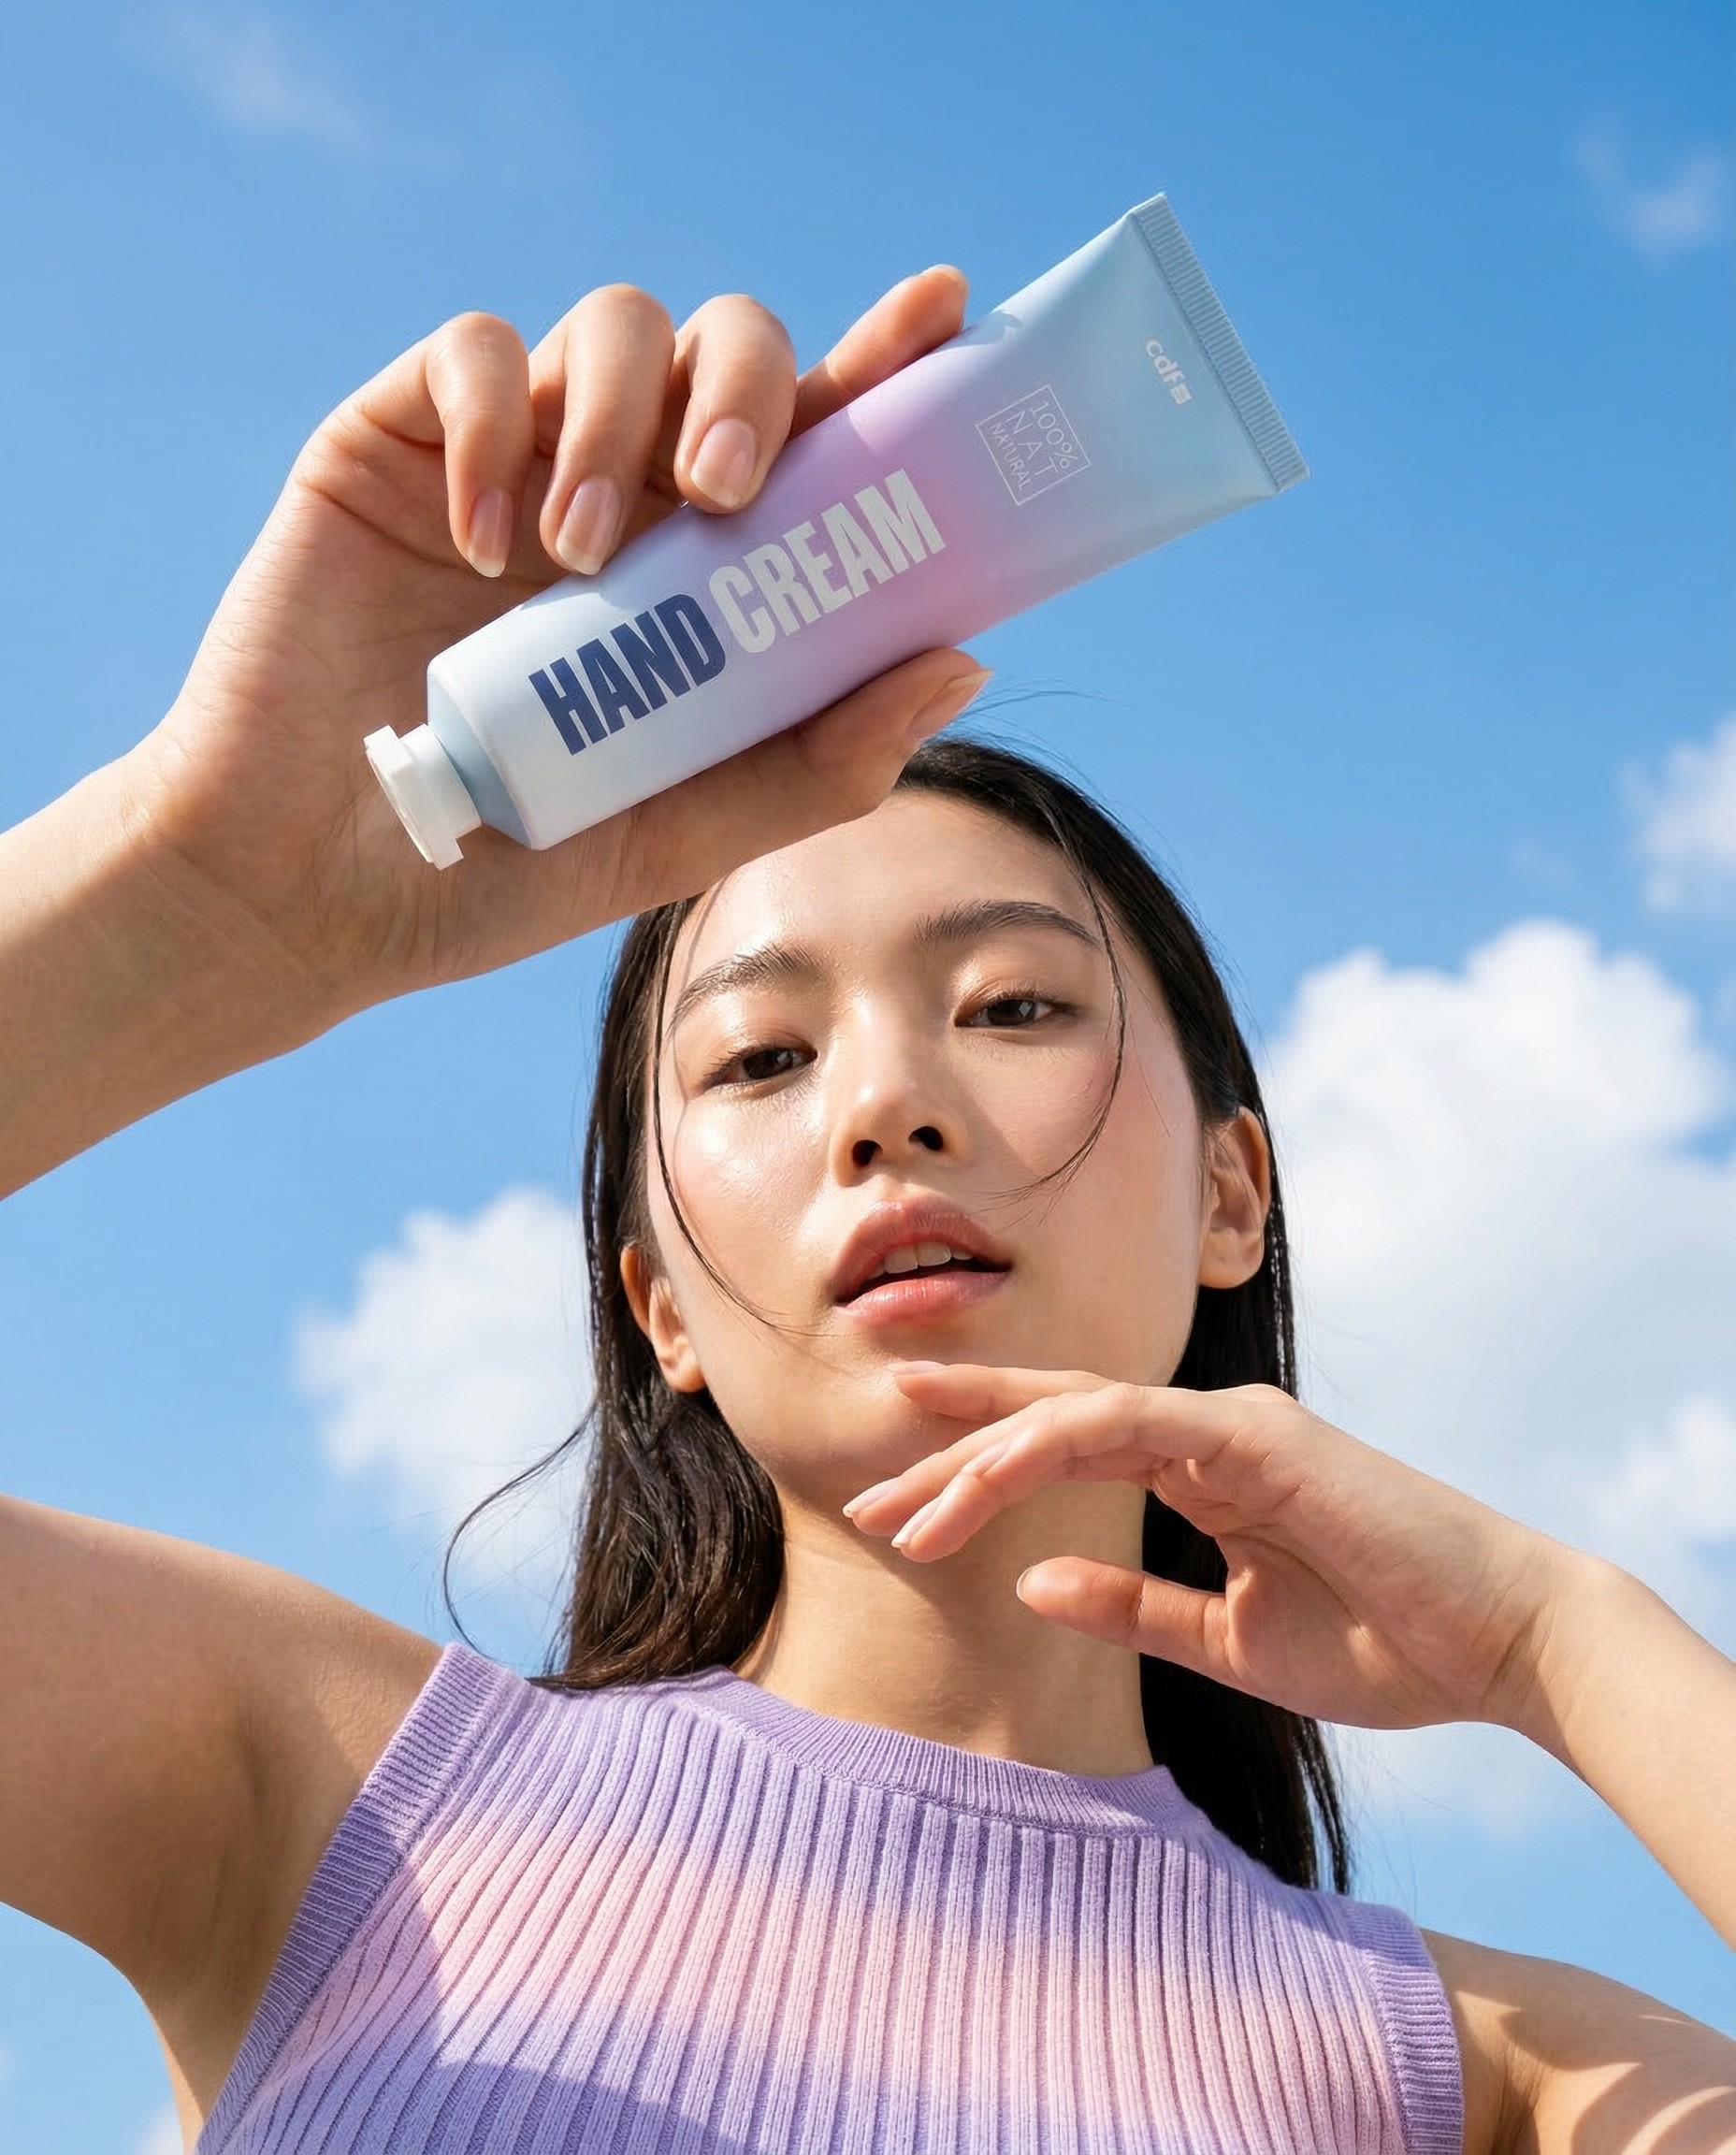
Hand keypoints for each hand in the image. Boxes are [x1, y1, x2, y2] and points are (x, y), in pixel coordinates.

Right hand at [125, 269, 985, 1030]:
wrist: (312, 892)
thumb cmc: (501, 869)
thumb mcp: (682, 832)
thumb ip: (818, 761)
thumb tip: (962, 662)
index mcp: (706, 577)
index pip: (815, 442)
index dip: (883, 367)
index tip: (942, 312)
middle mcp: (626, 499)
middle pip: (728, 350)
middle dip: (751, 388)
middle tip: (727, 491)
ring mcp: (515, 461)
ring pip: (612, 327)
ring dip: (618, 418)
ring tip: (580, 553)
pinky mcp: (396, 445)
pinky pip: (465, 352)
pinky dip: (491, 424)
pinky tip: (483, 541)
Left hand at [845, 1363, 1585, 1737]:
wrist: (1501, 1648)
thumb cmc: (1385, 1643)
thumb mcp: (1226, 1640)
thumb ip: (1130, 1605)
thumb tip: (1028, 1579)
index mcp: (1200, 1469)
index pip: (1065, 1450)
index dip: (976, 1470)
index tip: (897, 1511)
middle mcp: (1204, 1430)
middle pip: (1047, 1418)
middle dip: (949, 1453)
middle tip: (865, 1501)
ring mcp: (1229, 1422)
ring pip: (1070, 1411)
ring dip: (977, 1459)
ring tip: (902, 1512)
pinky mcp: (1254, 1433)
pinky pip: (1126, 1421)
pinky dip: (1047, 1444)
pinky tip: (983, 1482)